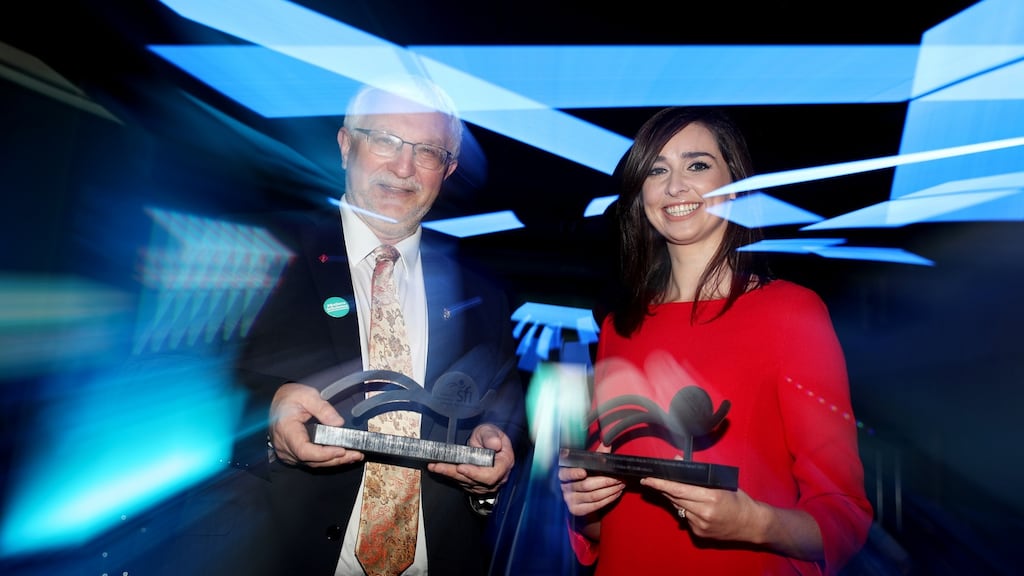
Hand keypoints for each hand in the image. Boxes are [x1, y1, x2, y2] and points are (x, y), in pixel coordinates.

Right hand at [269, 382, 364, 466]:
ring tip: (354, 456)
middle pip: (312, 460)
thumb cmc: (289, 397)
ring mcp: (288, 453)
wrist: (276, 400)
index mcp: (286, 430)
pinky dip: (326, 460)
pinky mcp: (293, 454)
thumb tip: (338, 422)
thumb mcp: (307, 395)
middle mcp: (285, 446)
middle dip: (336, 459)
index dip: (324, 454)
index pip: (304, 451)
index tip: (342, 449)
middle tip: (356, 454)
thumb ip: (323, 408)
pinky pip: (310, 461)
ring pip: (312, 463)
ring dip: (334, 461)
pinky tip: (341, 456)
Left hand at [428, 423, 513, 495]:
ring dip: (449, 474)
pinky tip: (440, 469)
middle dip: (455, 473)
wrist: (487, 441)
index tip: (461, 467)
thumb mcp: (491, 430)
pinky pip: (463, 483)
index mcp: (504, 462)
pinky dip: (450, 476)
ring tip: (435, 465)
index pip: (491, 474)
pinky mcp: (477, 485)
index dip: (475, 473)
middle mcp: (497, 476)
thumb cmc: (490, 435)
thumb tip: (494, 445)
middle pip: (475, 481)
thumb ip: (491, 436)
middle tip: (439, 466)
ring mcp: (487, 483)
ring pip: (466, 482)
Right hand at [558, 445, 624, 517]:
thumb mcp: (587, 463)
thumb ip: (596, 454)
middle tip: (618, 478)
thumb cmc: (583, 476)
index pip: (566, 473)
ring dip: (610, 490)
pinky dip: (608, 499)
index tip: (583, 472)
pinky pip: (595, 505)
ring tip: (620, 485)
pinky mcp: (577, 510)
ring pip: (593, 496)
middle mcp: (564, 488)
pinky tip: (616, 493)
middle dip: (605, 481)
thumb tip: (607, 444)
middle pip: (585, 485)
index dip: (574, 473)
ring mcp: (570, 500)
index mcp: (564, 473)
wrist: (578, 495)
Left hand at [640, 476, 760, 541]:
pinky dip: (685, 510)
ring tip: (670, 490)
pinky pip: (686, 518)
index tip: (648, 480)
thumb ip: (699, 473)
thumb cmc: (739, 501)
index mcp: (711, 497)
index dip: (661, 484)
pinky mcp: (700, 533)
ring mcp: (701, 525)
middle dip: (663, 489)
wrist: (752, 524)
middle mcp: (704, 512)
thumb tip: (678, 461)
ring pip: (679, 508)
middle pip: (675, 498)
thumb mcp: (721, 482)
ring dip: (674, 499)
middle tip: (652, 481)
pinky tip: (689, 505)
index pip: (679, 489)